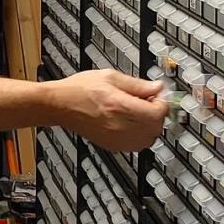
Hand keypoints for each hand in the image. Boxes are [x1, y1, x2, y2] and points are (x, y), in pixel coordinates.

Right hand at [47, 69, 167, 151]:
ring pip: (149, 140)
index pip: (157, 112)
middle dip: (157, 114)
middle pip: (156, 128)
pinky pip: (137, 146)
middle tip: (149, 102)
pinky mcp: (112, 146)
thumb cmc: (80, 89)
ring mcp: (116, 138)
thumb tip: (157, 87)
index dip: (162, 103)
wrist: (61, 104)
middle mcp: (120, 125)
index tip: (158, 96)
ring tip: (139, 113)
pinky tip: (131, 123)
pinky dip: (140, 136)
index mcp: (120, 105)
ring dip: (150, 127)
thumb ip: (137, 84)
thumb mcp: (110, 76)